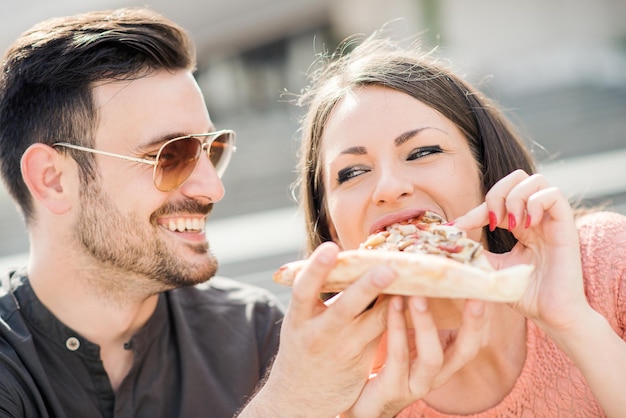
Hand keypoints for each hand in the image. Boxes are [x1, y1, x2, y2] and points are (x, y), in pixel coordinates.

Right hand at [246, 241, 397, 417]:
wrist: (298, 398)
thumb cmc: (303, 345)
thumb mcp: (302, 321)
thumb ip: (321, 295)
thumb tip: (350, 259)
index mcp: (298, 319)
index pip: (304, 290)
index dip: (316, 268)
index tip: (331, 247)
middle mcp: (319, 335)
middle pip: (344, 308)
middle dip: (365, 288)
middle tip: (388, 269)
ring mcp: (342, 350)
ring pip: (374, 324)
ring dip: (394, 303)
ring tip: (414, 281)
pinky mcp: (362, 361)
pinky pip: (384, 334)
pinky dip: (398, 315)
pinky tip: (414, 298)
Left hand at [342, 297, 489, 417]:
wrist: (357, 402)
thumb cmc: (382, 363)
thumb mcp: (405, 339)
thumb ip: (416, 316)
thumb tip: (423, 274)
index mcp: (442, 361)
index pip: (471, 340)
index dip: (480, 319)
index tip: (485, 291)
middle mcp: (435, 375)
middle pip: (465, 351)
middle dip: (472, 324)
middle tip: (473, 295)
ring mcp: (415, 385)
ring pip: (432, 356)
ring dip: (426, 322)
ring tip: (417, 294)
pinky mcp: (392, 389)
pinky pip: (398, 357)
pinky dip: (397, 328)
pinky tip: (392, 304)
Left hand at [453, 169, 590, 331]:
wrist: (551, 314)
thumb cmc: (525, 294)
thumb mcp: (492, 268)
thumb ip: (476, 251)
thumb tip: (450, 239)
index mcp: (520, 225)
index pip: (496, 200)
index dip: (474, 210)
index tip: (456, 228)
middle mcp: (536, 218)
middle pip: (517, 178)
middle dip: (496, 194)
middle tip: (491, 222)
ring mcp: (552, 220)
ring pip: (535, 180)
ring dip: (513, 198)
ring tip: (509, 225)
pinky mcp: (566, 226)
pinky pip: (554, 194)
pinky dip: (534, 203)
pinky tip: (526, 226)